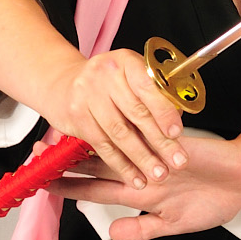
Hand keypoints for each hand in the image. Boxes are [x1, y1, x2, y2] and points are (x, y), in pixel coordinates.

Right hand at [40, 45, 188, 188]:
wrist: (62, 83)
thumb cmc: (108, 82)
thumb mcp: (131, 76)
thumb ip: (154, 96)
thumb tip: (176, 128)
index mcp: (126, 62)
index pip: (147, 87)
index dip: (163, 112)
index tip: (177, 133)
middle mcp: (105, 76)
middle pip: (136, 113)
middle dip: (160, 141)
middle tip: (177, 161)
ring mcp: (87, 96)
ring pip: (119, 133)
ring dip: (142, 158)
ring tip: (159, 174)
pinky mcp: (76, 118)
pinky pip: (103, 146)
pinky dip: (121, 165)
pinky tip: (136, 177)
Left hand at [53, 128, 240, 239]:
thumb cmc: (214, 200)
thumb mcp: (175, 223)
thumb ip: (144, 228)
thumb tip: (112, 233)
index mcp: (139, 191)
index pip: (95, 189)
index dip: (69, 187)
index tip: (42, 185)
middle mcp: (140, 169)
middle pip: (96, 164)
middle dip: (67, 160)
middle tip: (36, 153)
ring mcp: (154, 153)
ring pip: (114, 146)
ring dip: (87, 142)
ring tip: (58, 136)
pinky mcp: (172, 140)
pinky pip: (146, 134)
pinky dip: (127, 129)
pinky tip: (102, 119)